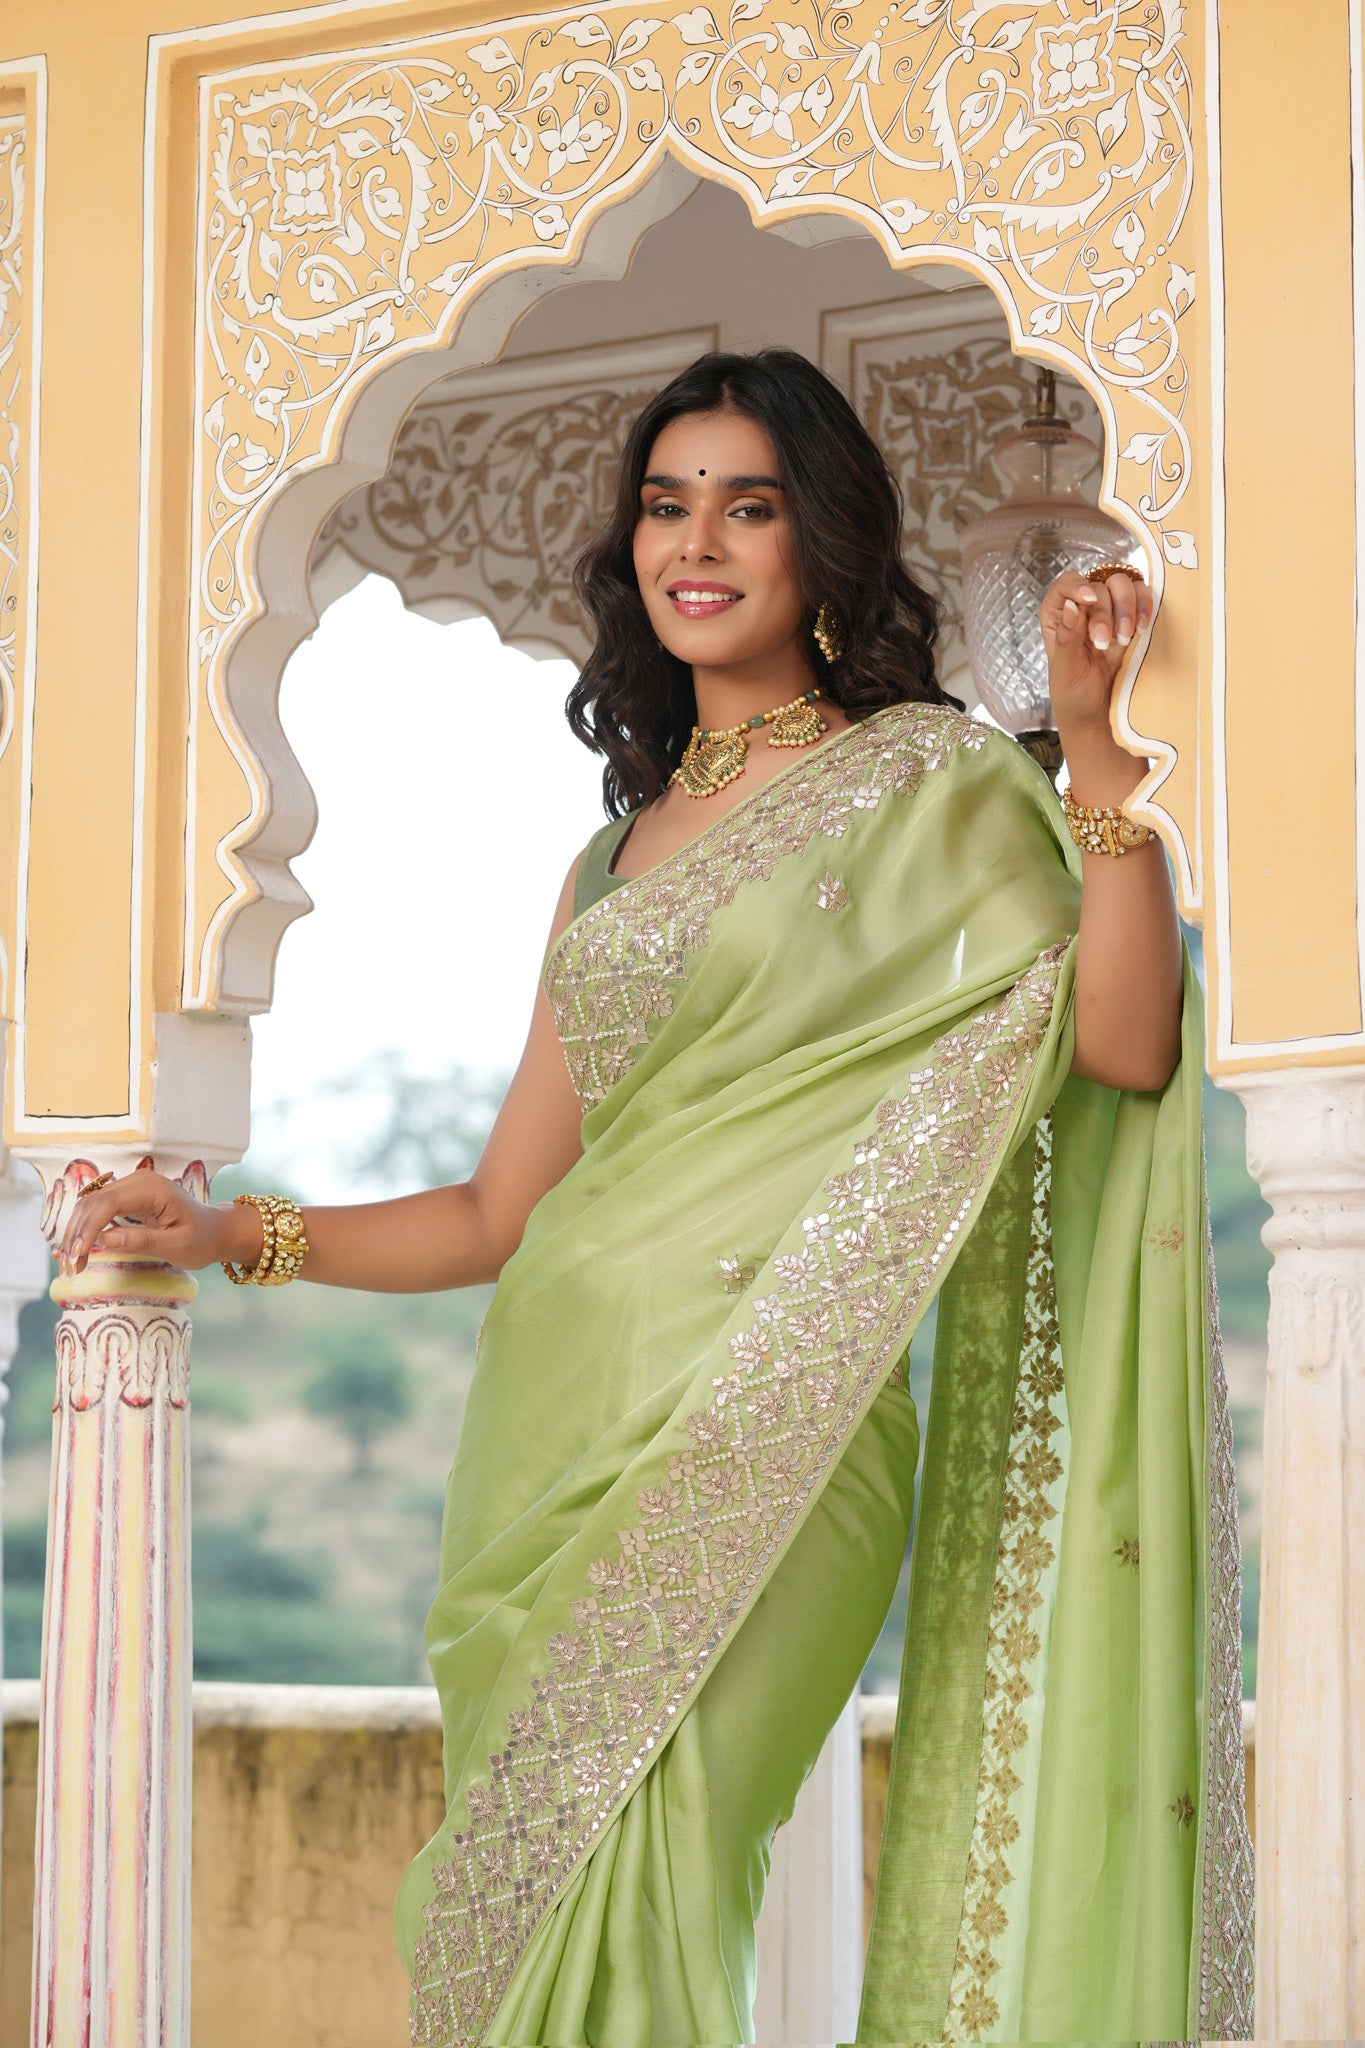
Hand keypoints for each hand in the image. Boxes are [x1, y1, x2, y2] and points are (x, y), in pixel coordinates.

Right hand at [57, 1169, 258, 1276]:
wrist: (214, 1231)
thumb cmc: (201, 1239)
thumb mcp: (177, 1246)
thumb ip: (143, 1241)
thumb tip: (105, 1238)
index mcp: (152, 1189)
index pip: (108, 1203)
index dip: (89, 1228)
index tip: (79, 1254)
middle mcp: (137, 1181)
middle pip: (93, 1203)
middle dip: (78, 1234)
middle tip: (71, 1267)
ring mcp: (130, 1187)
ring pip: (90, 1206)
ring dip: (77, 1233)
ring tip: (72, 1264)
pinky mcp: (126, 1198)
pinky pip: (97, 1210)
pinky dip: (85, 1229)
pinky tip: (77, 1249)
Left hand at [1039, 567, 1152, 740]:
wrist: (1100, 715)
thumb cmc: (1075, 695)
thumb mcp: (1066, 671)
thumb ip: (1067, 639)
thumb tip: (1071, 606)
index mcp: (1058, 617)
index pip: (1065, 585)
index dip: (1076, 585)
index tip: (1088, 599)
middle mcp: (1083, 608)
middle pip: (1097, 586)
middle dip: (1103, 612)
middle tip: (1104, 643)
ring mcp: (1110, 612)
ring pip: (1122, 585)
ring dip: (1127, 607)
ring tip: (1124, 638)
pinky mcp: (1133, 619)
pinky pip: (1143, 596)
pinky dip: (1145, 606)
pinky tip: (1142, 628)